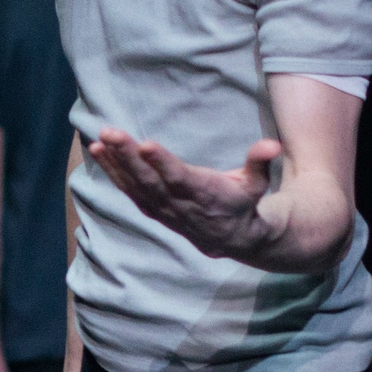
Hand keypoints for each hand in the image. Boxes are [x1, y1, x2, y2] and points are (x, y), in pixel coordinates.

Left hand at [87, 126, 280, 264]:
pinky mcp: (152, 208)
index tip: (146, 145)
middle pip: (150, 180)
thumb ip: (260, 162)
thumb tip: (273, 144)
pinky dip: (113, 172)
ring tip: (99, 140)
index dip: (163, 163)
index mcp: (203, 193)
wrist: (232, 238)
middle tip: (111, 133)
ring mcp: (162, 208)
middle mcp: (178, 203)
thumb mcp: (257, 184)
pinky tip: (99, 152)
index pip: (179, 178)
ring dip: (115, 163)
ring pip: (135, 186)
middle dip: (128, 157)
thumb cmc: (244, 202)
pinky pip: (129, 190)